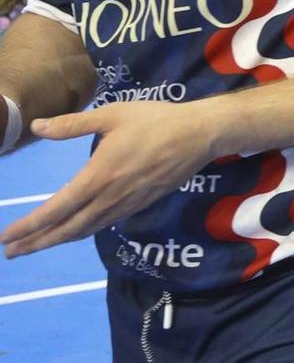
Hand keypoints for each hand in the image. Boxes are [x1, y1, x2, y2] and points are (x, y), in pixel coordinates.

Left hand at [2, 102, 216, 257]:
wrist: (200, 135)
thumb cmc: (155, 121)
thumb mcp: (112, 115)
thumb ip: (72, 124)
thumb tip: (36, 127)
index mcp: (98, 175)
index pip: (56, 209)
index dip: (29, 226)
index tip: (6, 236)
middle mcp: (109, 197)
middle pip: (67, 229)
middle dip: (35, 243)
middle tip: (10, 252)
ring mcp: (126, 204)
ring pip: (85, 230)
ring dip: (56, 240)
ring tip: (34, 246)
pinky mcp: (139, 204)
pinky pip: (103, 224)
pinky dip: (81, 232)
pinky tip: (74, 230)